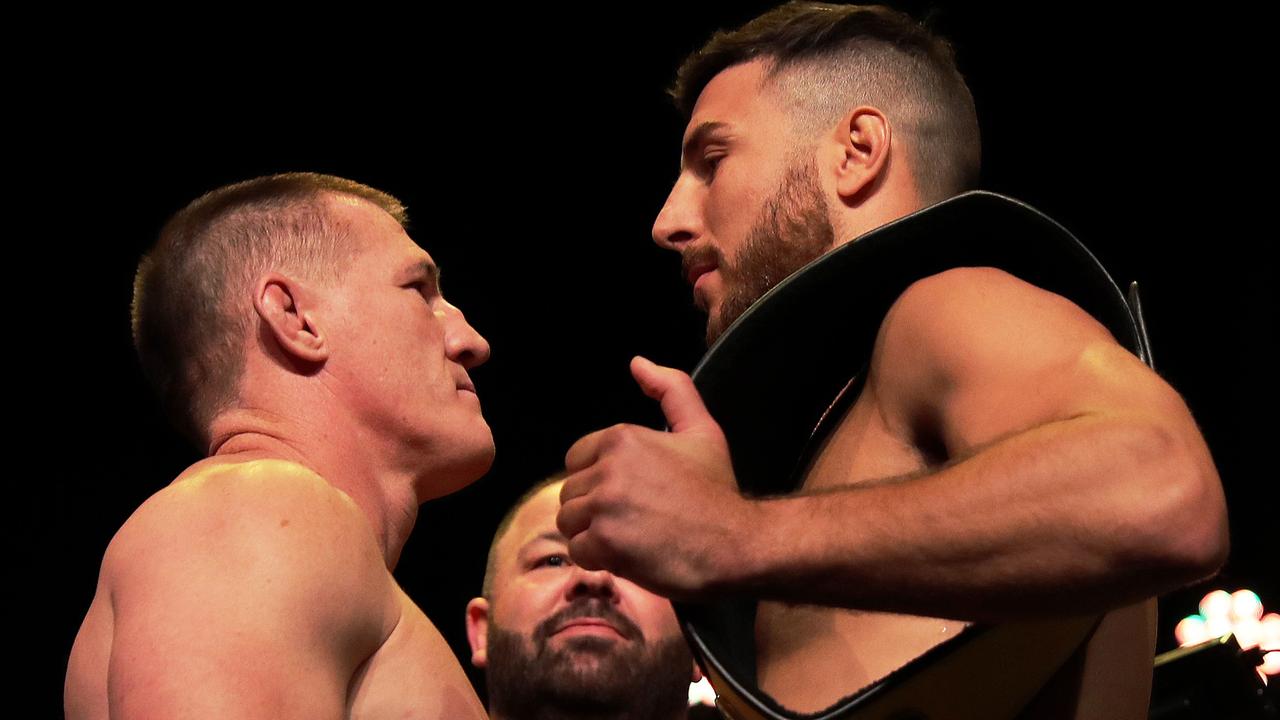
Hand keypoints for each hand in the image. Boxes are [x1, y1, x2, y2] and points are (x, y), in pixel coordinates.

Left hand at [557, 356, 756, 598]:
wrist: (735, 545)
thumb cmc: (717, 491)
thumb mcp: (702, 430)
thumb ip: (671, 389)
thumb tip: (637, 363)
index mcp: (622, 437)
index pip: (577, 459)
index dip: (600, 479)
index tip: (632, 494)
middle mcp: (609, 467)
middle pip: (571, 492)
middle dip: (596, 509)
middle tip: (636, 520)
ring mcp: (604, 505)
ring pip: (569, 521)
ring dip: (594, 534)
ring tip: (631, 538)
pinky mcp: (604, 542)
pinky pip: (577, 551)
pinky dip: (598, 559)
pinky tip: (629, 555)